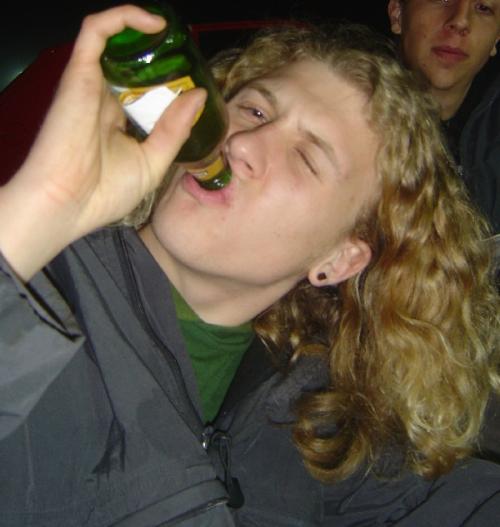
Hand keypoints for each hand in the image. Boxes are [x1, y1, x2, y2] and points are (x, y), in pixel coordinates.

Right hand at [0, 4, 205, 280]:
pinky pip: (96, 30)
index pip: (147, 92)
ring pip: (117, 42)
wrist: (68, 204)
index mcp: (120, 121)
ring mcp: (92, 84)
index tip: (195, 84)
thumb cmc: (107, 192)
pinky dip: (124, 17)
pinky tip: (155, 23)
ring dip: (145, 32)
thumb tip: (199, 95)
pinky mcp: (80, 73)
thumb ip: (175, 128)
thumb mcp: (153, 162)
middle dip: (164, 58)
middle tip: (190, 59)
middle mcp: (106, 98)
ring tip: (174, 36)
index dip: (172, 83)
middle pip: (137, 67)